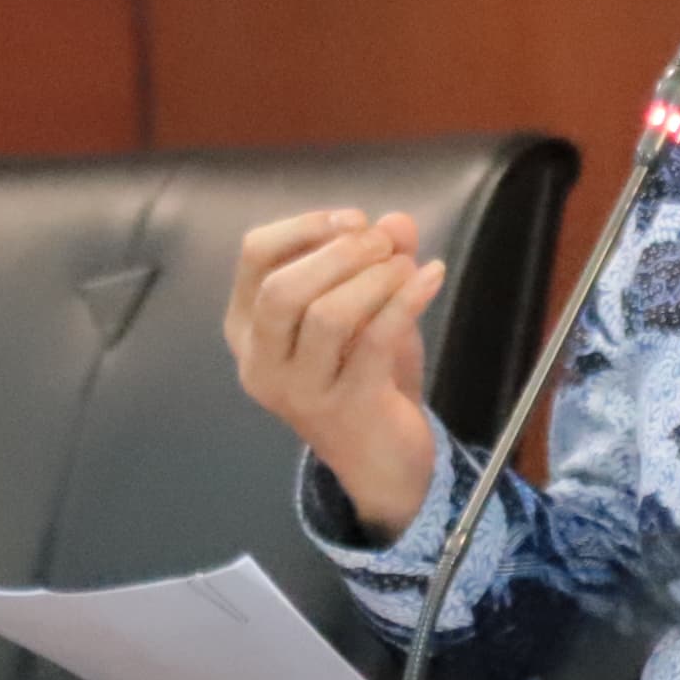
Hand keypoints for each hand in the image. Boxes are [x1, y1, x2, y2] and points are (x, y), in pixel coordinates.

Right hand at [227, 209, 447, 540]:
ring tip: (407, 265)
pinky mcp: (346, 409)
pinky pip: (373, 342)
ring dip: (373, 278)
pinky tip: (431, 278)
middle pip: (282, 288)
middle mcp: (261, 362)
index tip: (354, 219)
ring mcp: (299, 392)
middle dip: (338, 253)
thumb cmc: (361, 376)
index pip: (254, 257)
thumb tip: (396, 222)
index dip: (304, 227)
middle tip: (382, 243)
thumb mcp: (365, 309)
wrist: (381, 459)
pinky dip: (405, 301)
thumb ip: (375, 262)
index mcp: (248, 328)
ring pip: (325, 316)